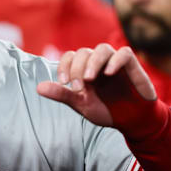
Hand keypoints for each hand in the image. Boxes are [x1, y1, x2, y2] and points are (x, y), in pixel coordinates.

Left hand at [37, 44, 156, 127]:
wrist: (132, 121)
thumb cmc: (106, 110)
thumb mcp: (81, 104)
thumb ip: (62, 94)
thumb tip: (38, 88)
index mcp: (84, 69)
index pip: (70, 56)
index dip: (64, 66)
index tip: (64, 82)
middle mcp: (98, 62)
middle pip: (84, 52)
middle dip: (77, 68)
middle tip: (78, 87)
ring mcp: (114, 62)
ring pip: (102, 49)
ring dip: (93, 62)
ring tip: (89, 79)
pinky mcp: (131, 64)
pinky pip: (124, 53)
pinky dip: (115, 60)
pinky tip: (109, 73)